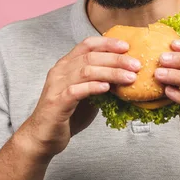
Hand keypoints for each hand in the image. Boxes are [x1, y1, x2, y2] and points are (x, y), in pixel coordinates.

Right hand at [18, 36, 140, 159]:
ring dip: (110, 73)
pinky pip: (76, 90)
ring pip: (86, 71)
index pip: (87, 44)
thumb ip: (100, 82)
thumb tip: (126, 75)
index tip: (127, 47)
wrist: (43, 137)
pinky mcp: (56, 102)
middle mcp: (60, 71)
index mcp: (66, 64)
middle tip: (136, 65)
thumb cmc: (67, 115)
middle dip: (116, 59)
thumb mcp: (87, 94)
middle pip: (90, 57)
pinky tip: (107, 88)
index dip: (107, 43)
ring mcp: (56, 86)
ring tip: (129, 77)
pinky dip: (93, 87)